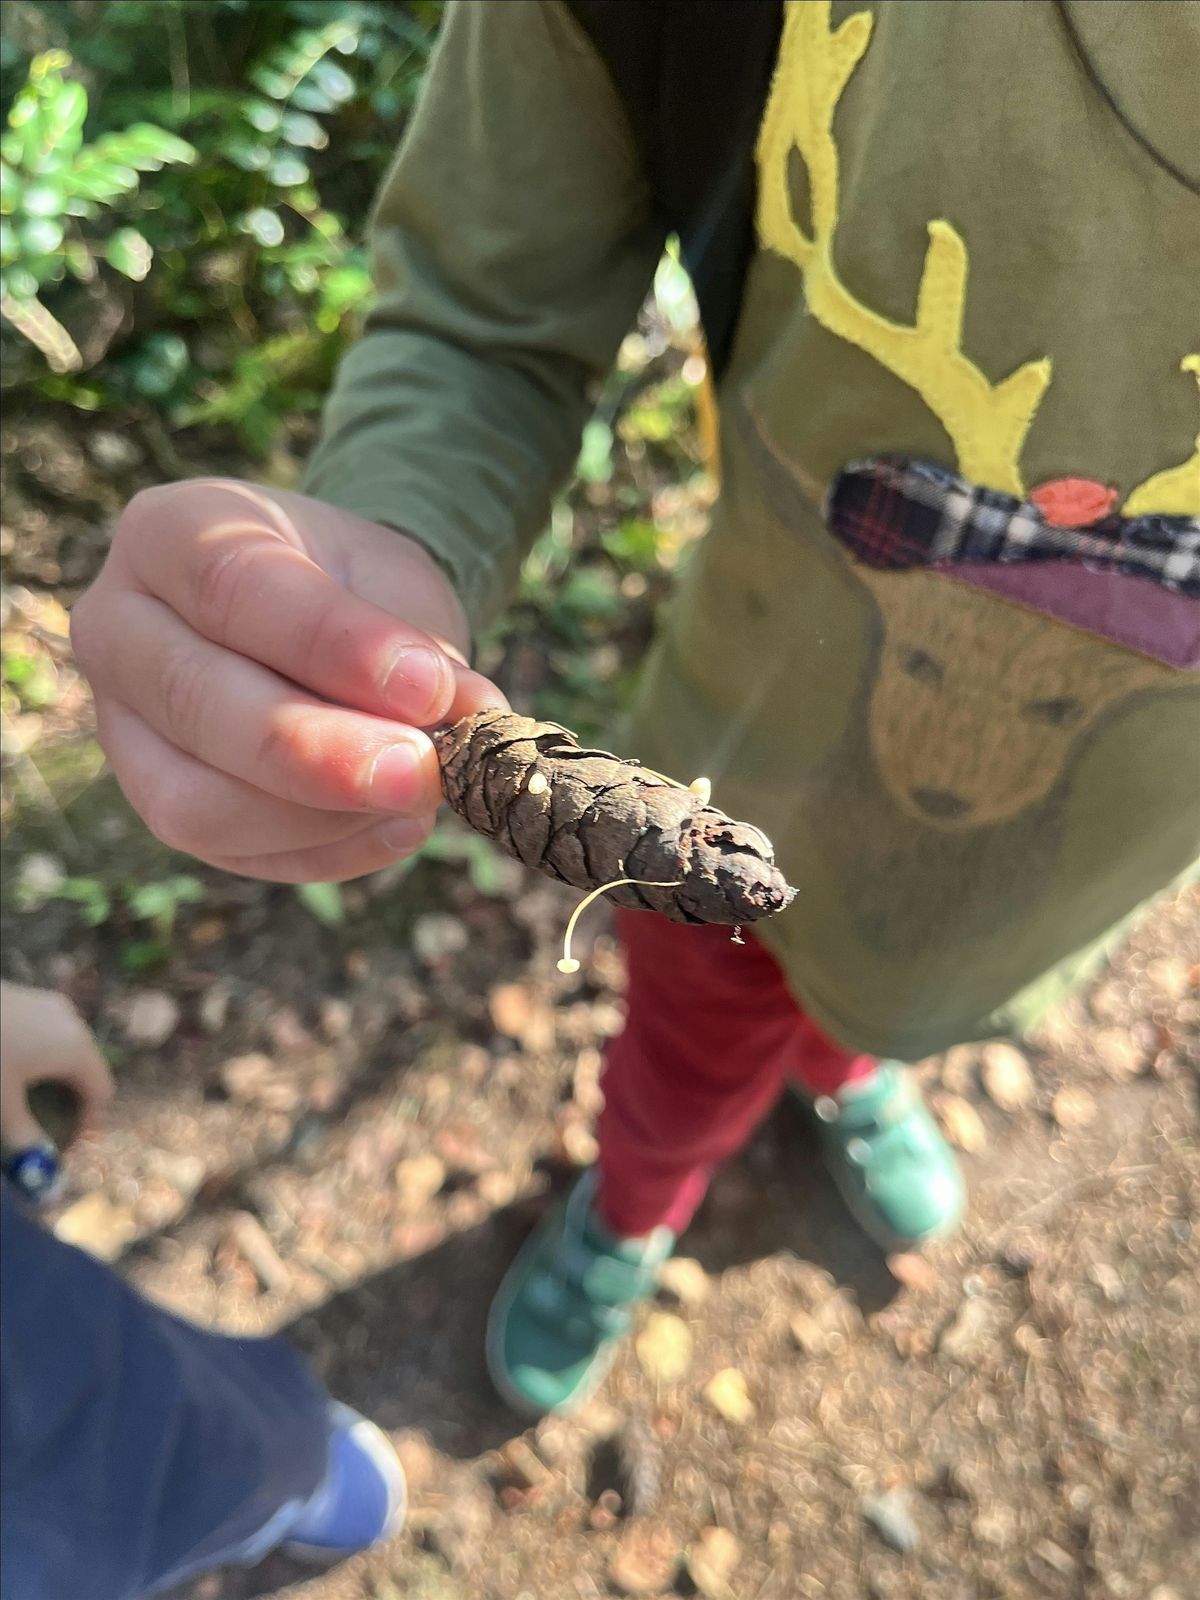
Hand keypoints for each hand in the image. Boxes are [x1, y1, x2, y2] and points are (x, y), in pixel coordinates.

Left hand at [0, 981, 112, 1149]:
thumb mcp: (0, 1104)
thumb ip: (25, 1140)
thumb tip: (46, 1178)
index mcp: (76, 1049)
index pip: (101, 1093)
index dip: (87, 1125)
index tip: (63, 1148)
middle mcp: (74, 1023)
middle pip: (87, 1071)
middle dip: (70, 1103)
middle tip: (46, 1129)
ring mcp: (52, 1006)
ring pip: (67, 1052)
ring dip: (54, 1081)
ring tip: (26, 1102)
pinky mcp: (31, 1000)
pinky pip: (49, 1036)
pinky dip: (41, 1060)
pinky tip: (12, 1070)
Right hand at [72, 480, 505, 881]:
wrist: (323, 617)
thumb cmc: (352, 587)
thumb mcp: (394, 582)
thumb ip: (417, 643)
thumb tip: (459, 714)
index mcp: (170, 533)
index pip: (234, 586)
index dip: (332, 644)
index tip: (426, 687)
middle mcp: (119, 626)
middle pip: (198, 702)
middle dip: (320, 753)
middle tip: (422, 772)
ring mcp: (121, 725)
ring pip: (196, 802)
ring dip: (321, 817)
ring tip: (418, 794)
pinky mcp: (155, 802)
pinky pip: (230, 853)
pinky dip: (326, 851)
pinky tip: (397, 826)